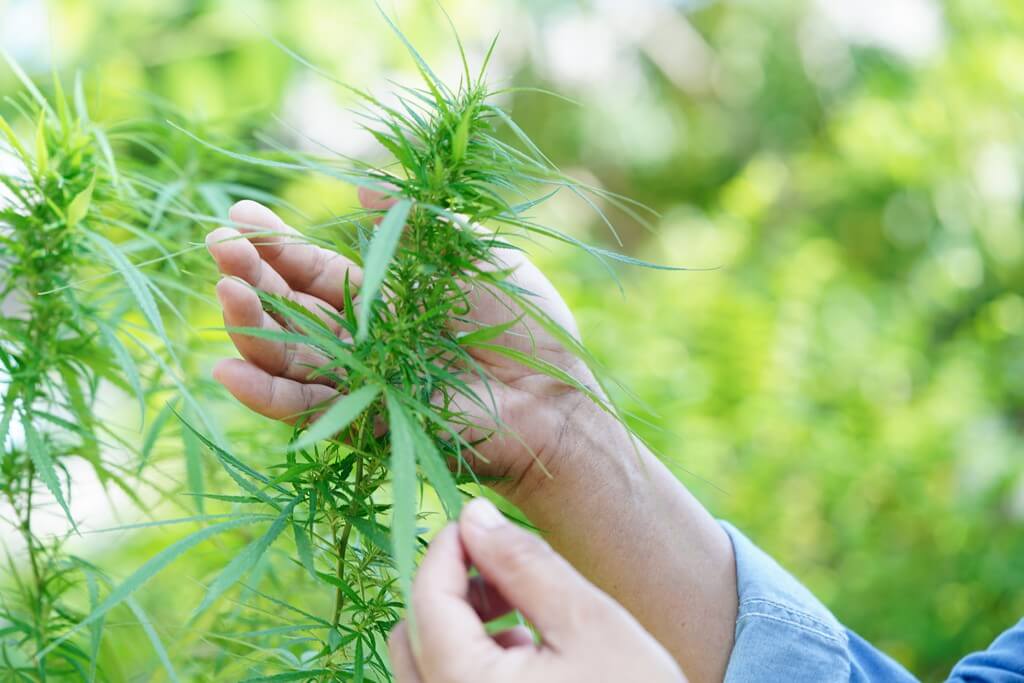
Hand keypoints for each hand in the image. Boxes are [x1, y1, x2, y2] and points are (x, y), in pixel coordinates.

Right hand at [206, 196, 599, 506]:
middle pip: (292, 312)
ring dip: (252, 331)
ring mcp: (362, 384)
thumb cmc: (527, 322)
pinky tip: (228, 371)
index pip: (315, 271)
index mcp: (384, 298)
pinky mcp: (368, 425)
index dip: (278, 246)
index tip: (239, 214)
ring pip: (290, 360)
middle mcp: (363, 341)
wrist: (557, 393)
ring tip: (225, 294)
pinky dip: (268, 396)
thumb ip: (420, 225)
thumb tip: (364, 188)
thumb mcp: (475, 255)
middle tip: (217, 244)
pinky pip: (309, 412)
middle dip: (252, 278)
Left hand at [388, 498, 687, 682]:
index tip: (481, 520)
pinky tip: (524, 659)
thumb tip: (475, 515)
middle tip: (504, 571)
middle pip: (411, 635)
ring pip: (424, 668)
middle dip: (450, 591)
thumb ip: (524, 564)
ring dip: (459, 630)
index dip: (448, 548)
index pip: (426, 598)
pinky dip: (468, 666)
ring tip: (523, 618)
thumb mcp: (588, 622)